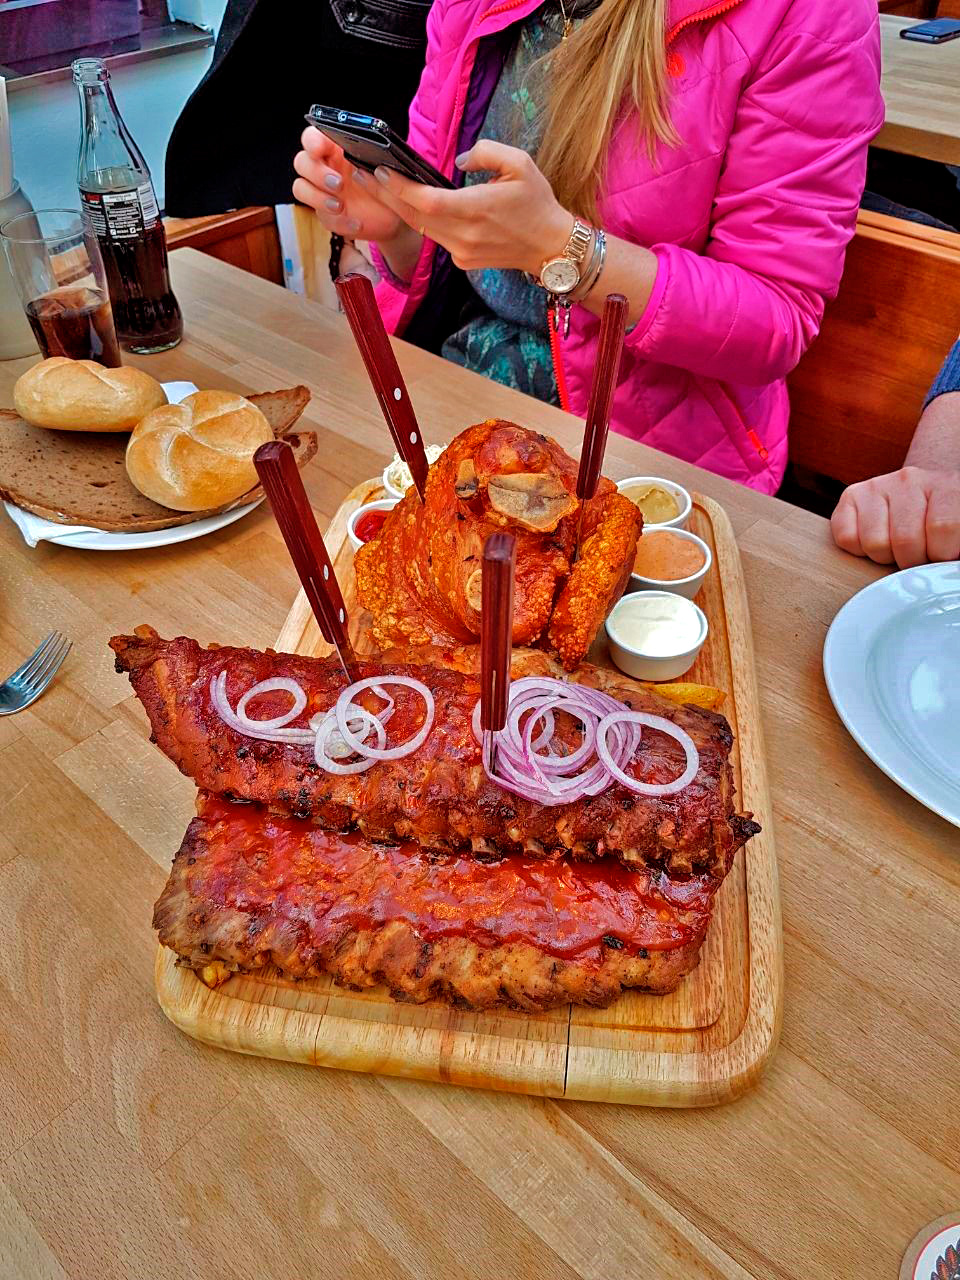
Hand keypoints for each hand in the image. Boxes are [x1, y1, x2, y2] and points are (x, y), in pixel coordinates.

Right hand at [292, 127, 403, 242]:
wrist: (393, 214)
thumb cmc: (387, 184)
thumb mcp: (385, 169)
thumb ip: (372, 160)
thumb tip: (370, 158)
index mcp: (335, 148)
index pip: (312, 138)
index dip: (312, 141)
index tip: (319, 149)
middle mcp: (325, 167)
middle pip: (301, 162)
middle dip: (317, 173)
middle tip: (339, 184)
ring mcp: (322, 191)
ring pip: (300, 187)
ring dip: (318, 197)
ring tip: (341, 206)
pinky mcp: (326, 213)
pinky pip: (321, 217)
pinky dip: (338, 222)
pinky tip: (356, 223)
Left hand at [368, 139, 572, 274]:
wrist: (552, 247)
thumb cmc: (538, 203)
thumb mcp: (520, 164)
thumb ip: (487, 152)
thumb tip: (461, 160)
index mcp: (477, 210)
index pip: (426, 201)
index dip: (398, 188)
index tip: (378, 170)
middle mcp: (465, 235)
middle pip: (414, 217)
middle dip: (385, 195)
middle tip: (361, 173)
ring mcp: (462, 252)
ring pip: (421, 229)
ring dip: (398, 208)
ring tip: (377, 186)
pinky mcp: (463, 260)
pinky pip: (436, 238)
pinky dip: (420, 221)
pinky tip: (408, 205)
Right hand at [831, 466, 959, 567]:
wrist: (923, 494)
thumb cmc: (943, 518)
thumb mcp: (959, 530)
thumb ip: (956, 547)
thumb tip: (950, 569)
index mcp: (946, 485)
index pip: (943, 528)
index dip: (941, 554)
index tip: (941, 556)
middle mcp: (909, 480)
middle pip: (905, 540)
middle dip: (912, 560)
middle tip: (918, 555)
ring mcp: (877, 485)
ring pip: (874, 543)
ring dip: (886, 556)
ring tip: (897, 548)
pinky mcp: (851, 496)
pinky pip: (846, 538)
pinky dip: (859, 550)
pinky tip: (876, 540)